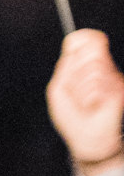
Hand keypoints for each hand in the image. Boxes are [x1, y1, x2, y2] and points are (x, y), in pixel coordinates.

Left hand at [47, 29, 123, 169]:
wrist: (86, 137)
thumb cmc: (71, 115)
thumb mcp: (58, 89)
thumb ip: (65, 66)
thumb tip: (74, 43)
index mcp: (85, 66)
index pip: (86, 39)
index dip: (83, 38)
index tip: (77, 43)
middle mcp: (101, 68)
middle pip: (92, 49)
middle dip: (77, 72)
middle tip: (76, 90)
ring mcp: (112, 77)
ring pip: (95, 68)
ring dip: (81, 89)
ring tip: (84, 101)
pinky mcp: (119, 89)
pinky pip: (100, 85)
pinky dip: (89, 98)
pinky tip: (92, 105)